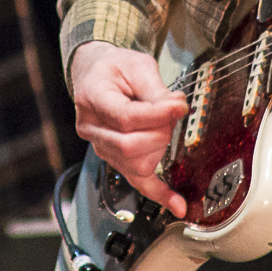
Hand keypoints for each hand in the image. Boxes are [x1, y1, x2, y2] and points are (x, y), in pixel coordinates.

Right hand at [70, 41, 190, 218]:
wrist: (97, 74)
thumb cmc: (115, 68)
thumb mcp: (136, 66)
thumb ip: (156, 89)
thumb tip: (177, 108)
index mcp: (92, 99)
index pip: (126, 118)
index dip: (158, 115)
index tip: (180, 105)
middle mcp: (92, 128)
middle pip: (129, 146)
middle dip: (160, 132)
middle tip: (174, 113)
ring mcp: (101, 147)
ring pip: (135, 165)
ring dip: (160, 148)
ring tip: (166, 125)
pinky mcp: (114, 158)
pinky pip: (136, 181)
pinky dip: (159, 194)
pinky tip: (177, 204)